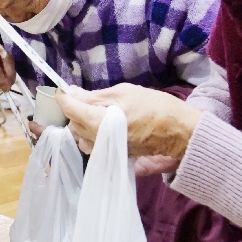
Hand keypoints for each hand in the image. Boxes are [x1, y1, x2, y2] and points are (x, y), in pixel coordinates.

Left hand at [54, 83, 202, 167]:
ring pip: (80, 135)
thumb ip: (94, 96)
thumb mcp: (123, 93)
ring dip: (81, 121)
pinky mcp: (111, 153)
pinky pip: (91, 143)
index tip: (63, 88)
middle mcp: (95, 139)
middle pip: (73, 122)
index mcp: (96, 122)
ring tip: (92, 109)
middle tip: (82, 95)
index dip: (63, 96)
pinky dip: (90, 131)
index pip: (69, 108)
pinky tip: (100, 122)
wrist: (178, 132)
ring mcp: (103, 149)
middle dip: (73, 108)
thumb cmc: (153, 108)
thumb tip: (73, 93)